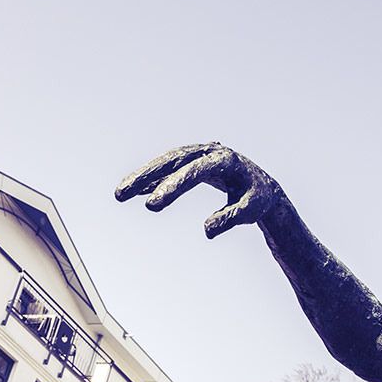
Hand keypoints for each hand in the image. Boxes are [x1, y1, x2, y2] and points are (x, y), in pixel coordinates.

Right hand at [115, 143, 281, 238]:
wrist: (261, 185)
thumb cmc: (257, 198)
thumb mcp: (251, 210)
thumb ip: (232, 218)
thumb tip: (207, 230)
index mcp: (225, 160)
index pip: (194, 172)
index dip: (172, 187)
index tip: (152, 206)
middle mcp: (208, 151)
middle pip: (172, 161)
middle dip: (145, 176)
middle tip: (121, 194)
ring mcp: (198, 154)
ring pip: (166, 162)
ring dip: (142, 176)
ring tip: (120, 194)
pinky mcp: (191, 161)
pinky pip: (168, 168)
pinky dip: (152, 178)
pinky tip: (136, 190)